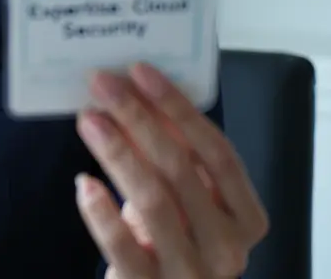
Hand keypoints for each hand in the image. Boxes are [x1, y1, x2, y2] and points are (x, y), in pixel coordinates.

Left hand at [74, 63, 268, 277]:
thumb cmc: (171, 242)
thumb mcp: (185, 200)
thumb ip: (176, 156)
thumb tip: (139, 93)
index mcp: (246, 217)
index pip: (218, 152)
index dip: (179, 109)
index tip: (141, 72)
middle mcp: (228, 247)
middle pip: (181, 168)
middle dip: (138, 118)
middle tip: (103, 85)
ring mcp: (191, 273)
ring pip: (153, 200)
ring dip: (117, 153)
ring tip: (89, 121)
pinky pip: (123, 247)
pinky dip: (101, 212)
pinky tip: (84, 183)